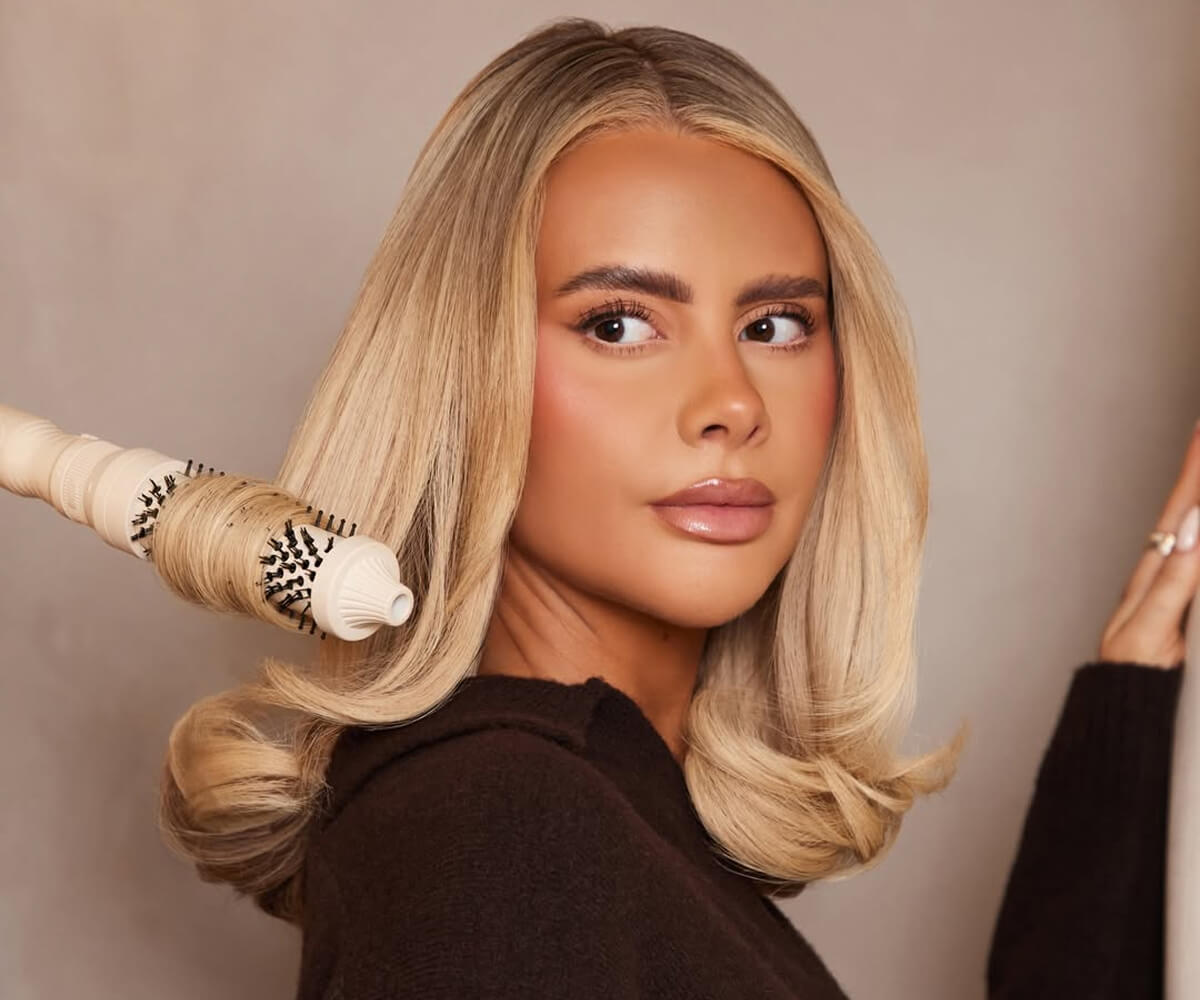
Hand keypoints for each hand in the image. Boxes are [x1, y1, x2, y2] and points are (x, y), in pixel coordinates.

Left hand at [1097, 421, 1199, 670]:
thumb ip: (1175, 582)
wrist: (1126, 715)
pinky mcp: (1186, 601)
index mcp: (1156, 571)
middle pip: (1190, 506)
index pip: (1185, 508)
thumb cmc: (1133, 678)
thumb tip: (1197, 527)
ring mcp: (1176, 583)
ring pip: (1194, 524)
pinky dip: (1197, 522)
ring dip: (1199, 486)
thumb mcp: (1150, 630)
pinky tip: (1198, 513)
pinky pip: (1195, 553)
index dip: (1197, 468)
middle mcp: (1166, 569)